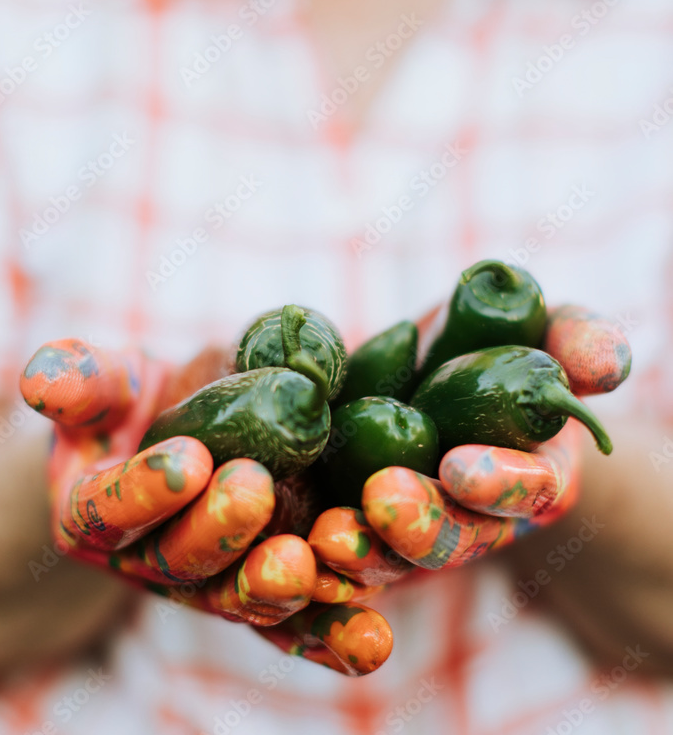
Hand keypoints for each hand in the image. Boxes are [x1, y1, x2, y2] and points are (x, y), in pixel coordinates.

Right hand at [19, 339, 390, 674]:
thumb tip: (43, 381)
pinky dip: (331, 636)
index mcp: (94, 516)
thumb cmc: (139, 406)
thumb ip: (81, 382)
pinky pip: (297, 627)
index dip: (142, 487)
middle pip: (178, 561)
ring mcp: (210, 589)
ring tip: (307, 560)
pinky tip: (370, 638)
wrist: (181, 435)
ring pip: (240, 600)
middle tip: (253, 485)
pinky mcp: (265, 598)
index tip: (186, 457)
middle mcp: (148, 565)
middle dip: (215, 528)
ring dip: (275, 587)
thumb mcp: (107, 384)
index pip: (107, 509)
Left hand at [308, 305, 630, 637]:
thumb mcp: (546, 332)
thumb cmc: (507, 346)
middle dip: (420, 524)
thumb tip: (604, 365)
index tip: (461, 467)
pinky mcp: (362, 527)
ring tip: (325, 537)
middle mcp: (477, 517)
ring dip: (360, 551)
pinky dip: (317, 561)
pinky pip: (341, 555)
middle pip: (453, 537)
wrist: (449, 370)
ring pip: (391, 556)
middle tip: (382, 498)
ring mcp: (416, 529)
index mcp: (531, 474)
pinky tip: (289, 547)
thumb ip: (578, 340)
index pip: (526, 489)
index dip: (499, 483)